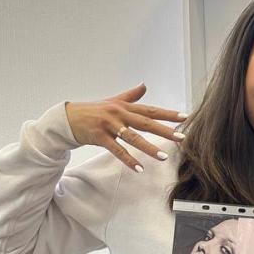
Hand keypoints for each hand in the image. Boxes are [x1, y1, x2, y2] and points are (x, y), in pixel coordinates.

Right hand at [65, 83, 185, 171]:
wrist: (67, 117)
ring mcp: (109, 125)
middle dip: (165, 131)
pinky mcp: (100, 136)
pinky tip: (139, 168)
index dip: (168, 114)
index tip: (185, 118)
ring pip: (133, 138)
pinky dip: (128, 159)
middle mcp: (120, 114)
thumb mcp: (113, 101)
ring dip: (149, 148)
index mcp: (125, 106)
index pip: (151, 110)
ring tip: (163, 157)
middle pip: (146, 123)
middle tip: (181, 138)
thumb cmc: (93, 110)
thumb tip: (144, 85)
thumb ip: (131, 95)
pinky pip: (117, 150)